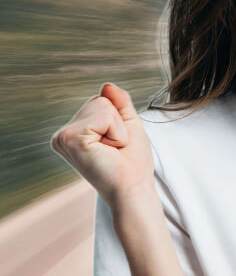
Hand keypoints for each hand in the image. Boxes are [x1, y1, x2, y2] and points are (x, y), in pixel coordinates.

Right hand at [50, 83, 154, 206]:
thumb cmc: (132, 164)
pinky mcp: (70, 139)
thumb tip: (107, 85)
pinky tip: (109, 150)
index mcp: (73, 132)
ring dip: (118, 128)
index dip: (118, 120)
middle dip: (118, 123)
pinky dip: (116, 132)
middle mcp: (62, 134)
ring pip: (102, 104)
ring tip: (112, 151)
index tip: (117, 145)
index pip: (100, 101)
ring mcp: (63, 137)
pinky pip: (104, 114)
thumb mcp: (128, 126)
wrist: (133, 189)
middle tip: (116, 149)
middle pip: (99, 100)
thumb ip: (119, 104)